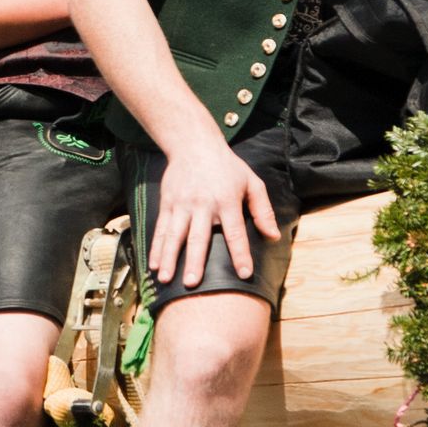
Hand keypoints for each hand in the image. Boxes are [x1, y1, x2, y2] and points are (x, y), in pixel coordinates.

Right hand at [151, 139, 279, 285]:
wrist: (194, 144)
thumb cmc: (228, 167)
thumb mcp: (252, 183)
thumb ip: (263, 211)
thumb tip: (273, 237)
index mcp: (227, 201)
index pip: (235, 232)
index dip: (240, 253)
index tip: (244, 273)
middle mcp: (203, 204)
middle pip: (198, 237)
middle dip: (194, 261)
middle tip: (192, 283)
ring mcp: (182, 204)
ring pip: (174, 235)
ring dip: (169, 258)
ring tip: (165, 278)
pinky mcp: (167, 203)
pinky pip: (161, 229)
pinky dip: (156, 248)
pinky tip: (154, 265)